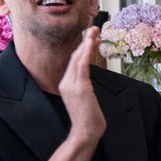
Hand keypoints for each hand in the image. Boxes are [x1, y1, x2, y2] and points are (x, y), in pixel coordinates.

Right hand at [59, 28, 105, 142]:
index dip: (82, 48)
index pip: (74, 62)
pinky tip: (91, 43)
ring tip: (94, 31)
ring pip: (78, 58)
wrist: (85, 132)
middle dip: (85, 41)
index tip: (91, 38)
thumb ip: (84, 87)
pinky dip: (86, 53)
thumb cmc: (88, 118)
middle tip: (94, 28)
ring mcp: (71, 84)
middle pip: (75, 56)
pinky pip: (83, 66)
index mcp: (66, 84)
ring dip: (87, 43)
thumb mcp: (85, 99)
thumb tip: (88, 80)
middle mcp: (66, 82)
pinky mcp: (79, 88)